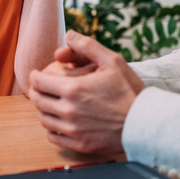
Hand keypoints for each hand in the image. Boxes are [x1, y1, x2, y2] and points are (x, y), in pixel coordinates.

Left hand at [28, 31, 144, 153]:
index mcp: (73, 89)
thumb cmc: (130, 91)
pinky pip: (53, 137)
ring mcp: (73, 130)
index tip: (36, 74)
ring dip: (41, 109)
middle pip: (37, 100)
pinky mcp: (80, 144)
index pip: (38, 82)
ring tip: (47, 102)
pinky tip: (57, 122)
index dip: (34, 76)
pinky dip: (50, 128)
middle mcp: (69, 110)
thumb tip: (69, 34)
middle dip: (35, 91)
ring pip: (43, 119)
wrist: (145, 123)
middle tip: (39, 87)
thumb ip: (87, 46)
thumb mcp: (112, 61)